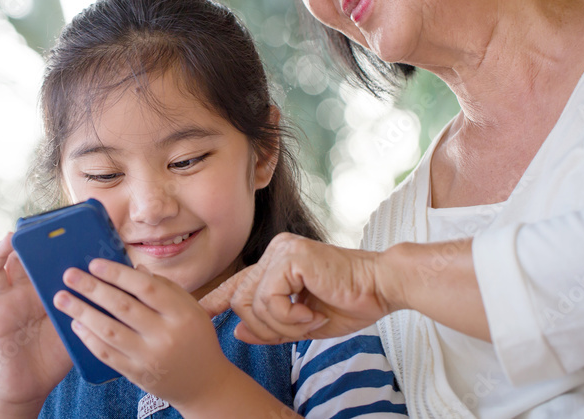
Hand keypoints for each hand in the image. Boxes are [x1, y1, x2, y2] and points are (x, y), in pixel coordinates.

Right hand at [0, 232, 72, 410]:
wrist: (31, 385)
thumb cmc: (56, 354)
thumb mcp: (75, 324)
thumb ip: (86, 304)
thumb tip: (108, 284)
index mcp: (42, 288)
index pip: (40, 257)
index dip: (44, 241)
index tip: (55, 224)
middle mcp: (21, 290)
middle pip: (15, 256)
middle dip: (20, 239)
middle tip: (32, 226)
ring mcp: (3, 302)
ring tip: (7, 240)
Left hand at [52, 259, 234, 409]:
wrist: (204, 384)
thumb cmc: (195, 337)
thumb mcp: (189, 308)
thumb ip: (164, 287)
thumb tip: (133, 267)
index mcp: (182, 313)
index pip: (145, 287)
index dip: (118, 273)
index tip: (94, 263)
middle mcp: (166, 335)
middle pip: (123, 307)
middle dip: (92, 288)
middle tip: (69, 275)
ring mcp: (150, 357)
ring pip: (110, 331)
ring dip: (82, 312)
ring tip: (62, 298)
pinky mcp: (137, 375)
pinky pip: (107, 354)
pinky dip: (89, 338)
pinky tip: (76, 324)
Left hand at [199, 233, 393, 343]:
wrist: (382, 287)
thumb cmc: (350, 302)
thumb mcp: (303, 324)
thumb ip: (271, 327)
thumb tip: (237, 332)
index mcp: (277, 264)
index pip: (239, 283)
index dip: (217, 299)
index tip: (201, 311)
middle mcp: (275, 252)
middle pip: (241, 301)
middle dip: (265, 328)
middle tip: (299, 330)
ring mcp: (281, 251)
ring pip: (252, 302)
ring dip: (281, 325)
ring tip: (310, 321)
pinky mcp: (290, 256)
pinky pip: (270, 299)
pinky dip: (289, 316)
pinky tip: (312, 313)